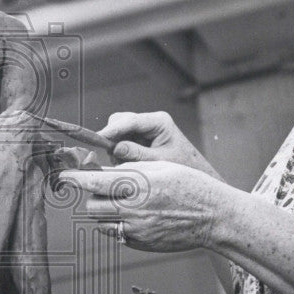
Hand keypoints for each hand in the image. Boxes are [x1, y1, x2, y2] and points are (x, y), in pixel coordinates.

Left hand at [61, 162, 234, 253]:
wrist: (213, 215)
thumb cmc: (188, 185)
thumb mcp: (159, 167)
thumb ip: (128, 170)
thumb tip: (101, 171)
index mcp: (138, 185)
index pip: (94, 182)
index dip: (75, 179)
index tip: (64, 176)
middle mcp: (134, 210)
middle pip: (91, 206)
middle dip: (92, 196)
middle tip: (102, 188)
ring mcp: (137, 230)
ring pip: (101, 223)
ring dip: (103, 211)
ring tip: (119, 202)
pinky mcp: (141, 244)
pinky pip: (117, 234)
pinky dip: (117, 224)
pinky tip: (133, 215)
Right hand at [98, 111, 218, 178]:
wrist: (194, 172)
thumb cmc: (183, 166)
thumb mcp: (160, 162)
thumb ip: (137, 155)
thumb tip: (114, 148)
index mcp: (159, 122)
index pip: (131, 120)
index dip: (113, 129)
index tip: (99, 137)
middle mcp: (150, 122)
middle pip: (120, 121)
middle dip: (112, 137)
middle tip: (111, 156)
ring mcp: (143, 129)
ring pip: (118, 131)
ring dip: (115, 147)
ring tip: (124, 164)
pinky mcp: (139, 138)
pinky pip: (120, 140)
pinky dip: (119, 152)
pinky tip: (127, 163)